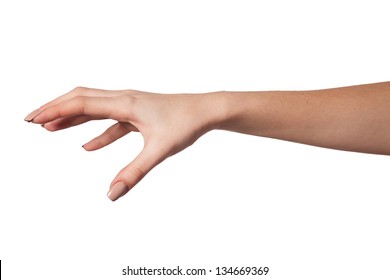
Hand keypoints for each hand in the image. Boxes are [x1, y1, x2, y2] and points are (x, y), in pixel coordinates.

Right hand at [25, 87, 222, 200]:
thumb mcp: (160, 150)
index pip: (81, 103)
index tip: (35, 120)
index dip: (55, 111)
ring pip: (94, 108)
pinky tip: (87, 146)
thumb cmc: (187, 123)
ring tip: (51, 129)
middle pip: (81, 99)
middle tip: (33, 120)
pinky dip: (96, 132)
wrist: (206, 110)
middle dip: (55, 108)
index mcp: (125, 103)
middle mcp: (124, 99)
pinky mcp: (138, 115)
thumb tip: (112, 194)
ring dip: (71, 118)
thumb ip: (135, 172)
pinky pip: (111, 122)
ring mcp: (130, 106)